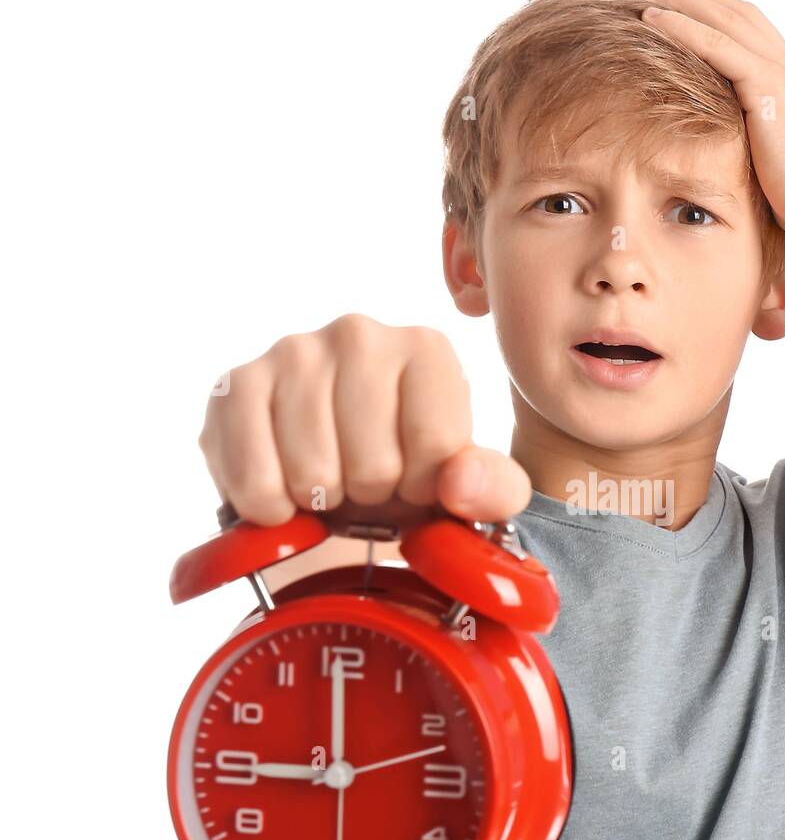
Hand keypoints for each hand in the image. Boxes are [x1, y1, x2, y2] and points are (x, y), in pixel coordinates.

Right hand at [199, 313, 531, 527]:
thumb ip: (494, 489)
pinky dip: (269, 507)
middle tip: (366, 480)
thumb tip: (458, 482)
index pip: (437, 448)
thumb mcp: (467, 489)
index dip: (425, 487)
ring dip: (322, 502)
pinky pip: (254, 477)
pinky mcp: (235, 385)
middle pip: (373, 465)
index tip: (416, 477)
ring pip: (313, 475)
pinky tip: (284, 489)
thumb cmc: (408, 477)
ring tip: (329, 478)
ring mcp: (292, 352)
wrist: (336, 483)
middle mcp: (359, 333)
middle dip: (371, 495)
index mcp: (427, 349)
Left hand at [639, 0, 784, 240]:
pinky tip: (653, 20)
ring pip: (725, 19)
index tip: (680, 12)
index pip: (751, 29)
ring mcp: (782, 72)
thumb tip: (727, 150)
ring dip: (682, 3)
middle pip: (737, 12)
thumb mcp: (773, 159)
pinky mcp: (768, 86)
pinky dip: (683, 27)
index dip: (714, 14)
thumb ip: (753, 139)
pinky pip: (717, 44)